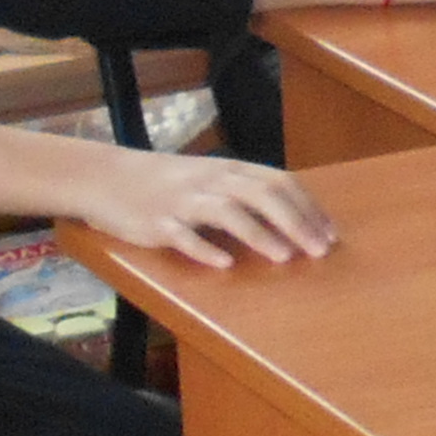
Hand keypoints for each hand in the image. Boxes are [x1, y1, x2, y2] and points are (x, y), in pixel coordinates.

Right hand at [78, 145, 339, 271]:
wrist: (105, 177)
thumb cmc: (166, 183)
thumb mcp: (209, 179)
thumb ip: (245, 193)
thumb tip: (291, 217)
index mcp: (228, 170)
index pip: (278, 182)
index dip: (308, 207)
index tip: (330, 234)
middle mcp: (210, 180)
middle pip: (261, 194)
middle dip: (296, 222)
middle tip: (320, 250)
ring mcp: (183, 200)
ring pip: (227, 212)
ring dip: (259, 234)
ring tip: (285, 257)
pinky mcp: (156, 222)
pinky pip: (183, 236)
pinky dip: (205, 249)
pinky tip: (225, 265)